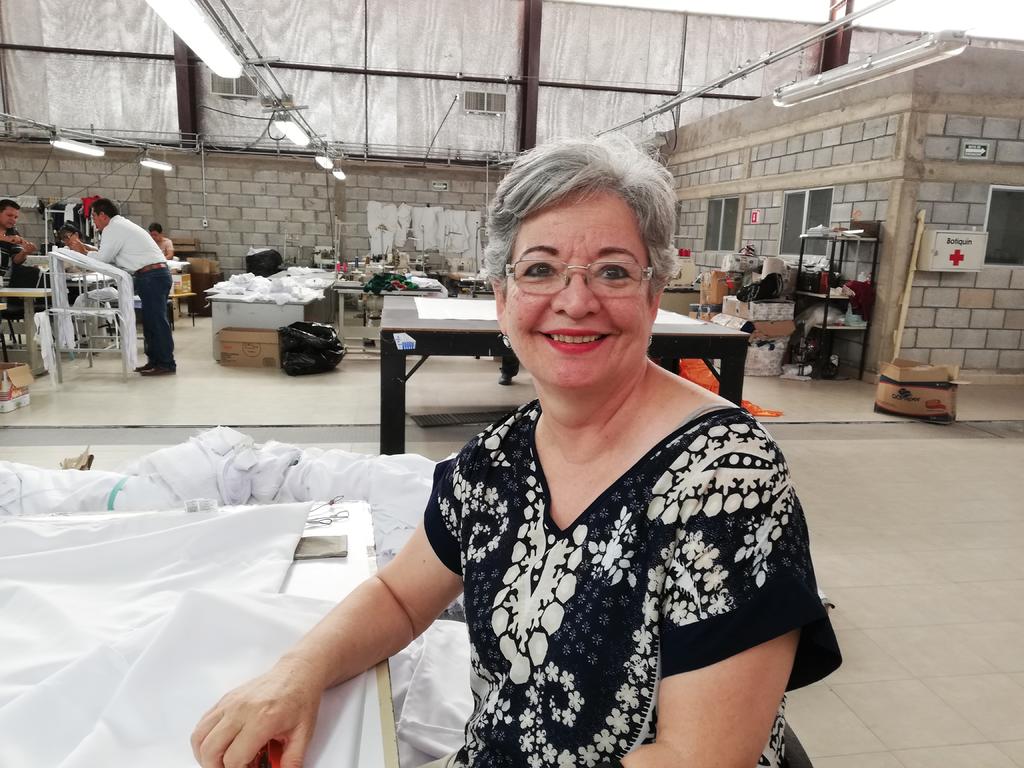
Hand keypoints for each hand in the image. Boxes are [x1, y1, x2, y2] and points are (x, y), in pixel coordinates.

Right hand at [190, 656, 323, 767]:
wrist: (298, 673)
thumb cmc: (300, 699)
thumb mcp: (303, 734)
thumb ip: (291, 760)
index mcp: (262, 720)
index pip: (234, 758)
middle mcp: (241, 710)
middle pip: (210, 750)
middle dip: (216, 767)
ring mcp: (230, 703)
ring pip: (199, 736)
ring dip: (205, 755)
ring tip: (221, 761)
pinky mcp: (225, 699)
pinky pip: (203, 723)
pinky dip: (203, 739)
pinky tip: (218, 745)